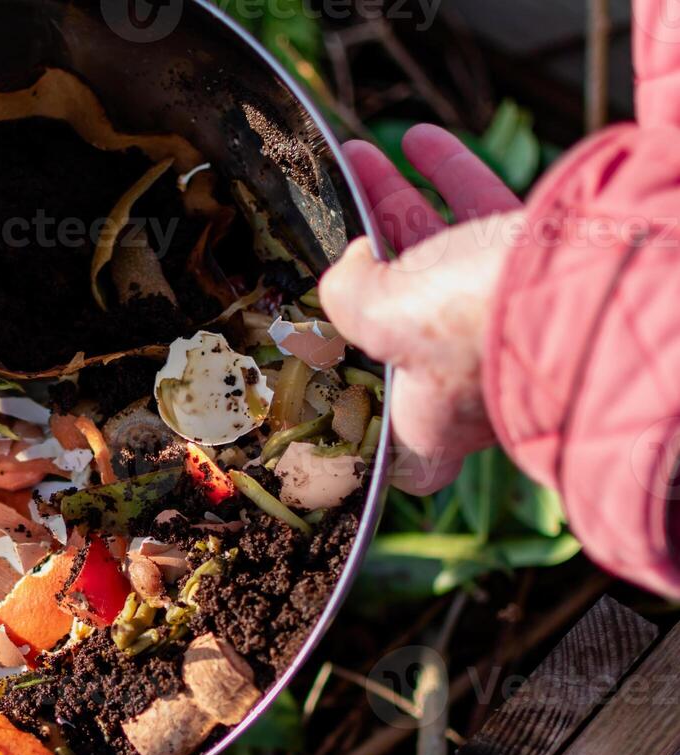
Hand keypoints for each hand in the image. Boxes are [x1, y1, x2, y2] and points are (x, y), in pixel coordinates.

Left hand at [320, 124, 523, 493]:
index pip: (403, 450)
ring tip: (360, 153)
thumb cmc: (474, 325)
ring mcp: (501, 317)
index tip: (342, 387)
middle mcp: (467, 375)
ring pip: (438, 251)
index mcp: (432, 418)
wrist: (591, 276)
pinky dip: (451, 172)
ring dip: (397, 196)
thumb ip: (347, 294)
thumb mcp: (379, 319)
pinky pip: (483, 212)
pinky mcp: (533, 263)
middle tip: (330, 212)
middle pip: (399, 316)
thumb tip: (351, 260)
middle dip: (362, 260)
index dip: (372, 421)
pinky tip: (419, 137)